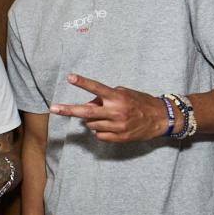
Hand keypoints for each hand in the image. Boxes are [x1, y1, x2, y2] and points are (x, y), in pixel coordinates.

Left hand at [49, 74, 170, 141]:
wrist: (160, 119)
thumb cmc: (139, 102)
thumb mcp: (124, 94)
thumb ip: (105, 98)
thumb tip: (88, 105)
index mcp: (117, 97)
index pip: (96, 88)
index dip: (82, 83)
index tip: (70, 77)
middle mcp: (116, 111)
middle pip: (86, 112)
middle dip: (68, 110)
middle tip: (53, 109)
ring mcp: (117, 126)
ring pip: (91, 125)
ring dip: (92, 120)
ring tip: (105, 116)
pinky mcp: (119, 137)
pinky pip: (99, 135)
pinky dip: (100, 130)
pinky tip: (110, 126)